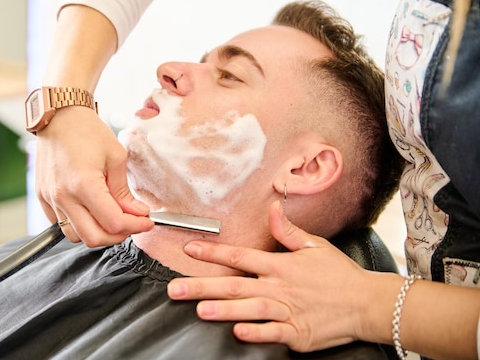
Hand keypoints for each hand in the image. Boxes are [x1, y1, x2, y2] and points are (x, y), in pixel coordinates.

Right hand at [35, 106, 152, 246]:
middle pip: (94, 238)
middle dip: (117, 235)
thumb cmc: (88, 131)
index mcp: (84, 185)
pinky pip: (60, 225)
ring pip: (75, 236)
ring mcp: (50, 198)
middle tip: (131, 222)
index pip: (113, 222)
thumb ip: (125, 191)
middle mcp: (63, 196)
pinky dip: (78, 225)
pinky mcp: (42, 197)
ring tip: (110, 216)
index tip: (146, 221)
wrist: (59, 116)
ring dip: (96, 232)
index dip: (135, 226)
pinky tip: (90, 210)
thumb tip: (137, 213)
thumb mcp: (116, 157)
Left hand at [167, 201, 372, 351]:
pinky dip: (256, 332)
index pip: (240, 256)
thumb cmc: (338, 274)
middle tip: (176, 290)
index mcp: (280, 265)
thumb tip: (272, 208)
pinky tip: (238, 332)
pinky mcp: (298, 333)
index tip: (189, 251)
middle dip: (203, 287)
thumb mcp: (314, 246)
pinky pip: (273, 333)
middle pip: (235, 285)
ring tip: (200, 310)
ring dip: (224, 310)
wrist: (366, 303)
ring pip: (250, 309)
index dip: (213, 253)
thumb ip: (288, 231)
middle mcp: (280, 287)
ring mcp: (288, 311)